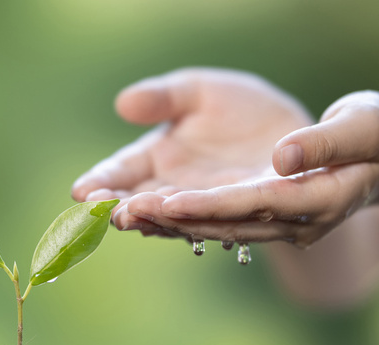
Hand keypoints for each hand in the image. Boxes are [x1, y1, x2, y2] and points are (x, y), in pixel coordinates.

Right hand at [71, 68, 311, 239]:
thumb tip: (123, 103)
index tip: (81, 189)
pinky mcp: (242, 214)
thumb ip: (164, 98)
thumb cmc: (240, 111)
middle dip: (119, 204)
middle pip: (140, 201)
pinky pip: (216, 217)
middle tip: (98, 207)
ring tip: (129, 212)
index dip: (101, 181)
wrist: (297, 135)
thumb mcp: (200, 92)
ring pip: (174, 215)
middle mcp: (176, 189)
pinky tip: (174, 213)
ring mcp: (207, 206)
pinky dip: (193, 217)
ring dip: (151, 215)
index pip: (122, 172)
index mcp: (157, 159)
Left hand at [123, 90, 378, 246]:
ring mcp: (267, 224)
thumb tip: (281, 158)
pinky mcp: (251, 216)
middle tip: (121, 211)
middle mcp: (286, 222)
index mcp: (316, 199)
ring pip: (209, 227)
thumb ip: (327, 139)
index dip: (212, 206)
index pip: (256, 205)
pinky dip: (173, 218)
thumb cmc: (370, 135)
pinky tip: (136, 210)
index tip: (168, 201)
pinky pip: (208, 221)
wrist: (371, 159)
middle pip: (221, 224)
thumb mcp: (364, 123)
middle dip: (170, 220)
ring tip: (115, 211)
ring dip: (162, 222)